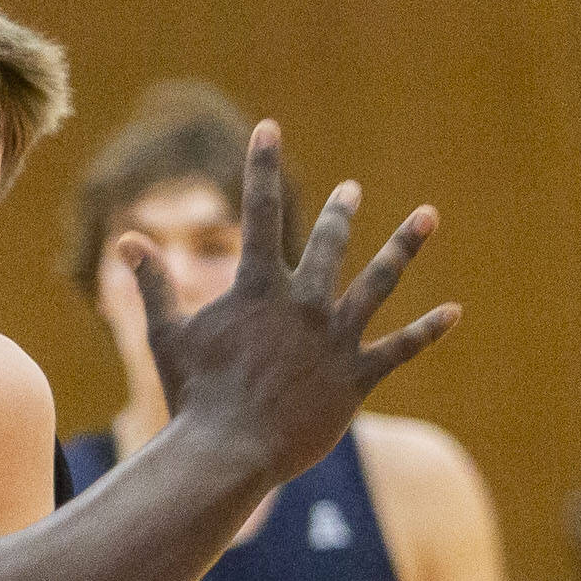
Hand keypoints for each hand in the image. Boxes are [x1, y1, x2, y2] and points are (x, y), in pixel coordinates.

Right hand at [125, 123, 457, 486]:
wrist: (229, 450)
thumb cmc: (193, 395)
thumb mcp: (166, 335)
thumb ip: (153, 285)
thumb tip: (126, 239)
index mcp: (258, 289)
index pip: (260, 212)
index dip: (262, 166)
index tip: (268, 129)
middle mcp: (305, 304)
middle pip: (330, 244)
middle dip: (342, 212)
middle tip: (353, 190)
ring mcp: (335, 339)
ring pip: (378, 283)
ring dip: (403, 246)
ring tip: (426, 217)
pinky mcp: (356, 377)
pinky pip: (400, 348)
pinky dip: (428, 330)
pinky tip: (453, 312)